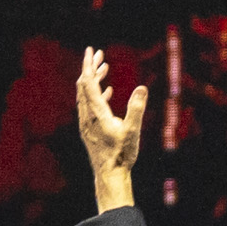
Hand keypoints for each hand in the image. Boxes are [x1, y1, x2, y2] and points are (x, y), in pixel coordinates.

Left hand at [74, 46, 147, 211]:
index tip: (91, 50)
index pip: (88, 83)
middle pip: (84, 86)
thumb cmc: (121, 154)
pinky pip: (89, 106)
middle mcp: (87, 116)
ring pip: (86, 95)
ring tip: (103, 68)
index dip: (89, 65)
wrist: (109, 175)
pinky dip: (96, 94)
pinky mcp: (90, 129)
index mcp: (96, 113)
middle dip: (91, 68)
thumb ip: (136, 109)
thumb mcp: (132, 131)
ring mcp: (87, 123)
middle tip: (99, 54)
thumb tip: (142, 88)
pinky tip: (106, 92)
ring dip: (93, 80)